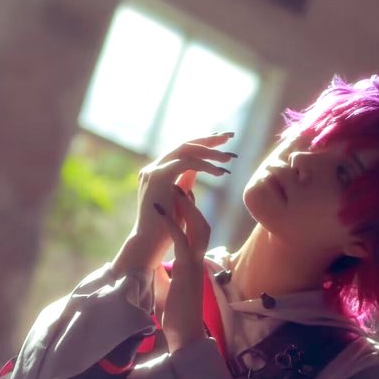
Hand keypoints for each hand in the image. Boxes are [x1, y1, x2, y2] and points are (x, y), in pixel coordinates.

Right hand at [112, 132, 234, 275]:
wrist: (150, 242)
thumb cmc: (165, 227)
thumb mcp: (179, 200)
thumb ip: (184, 183)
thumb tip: (195, 171)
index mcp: (157, 172)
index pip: (181, 151)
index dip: (201, 144)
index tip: (220, 142)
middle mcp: (153, 168)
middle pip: (184, 145)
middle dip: (207, 140)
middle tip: (228, 135)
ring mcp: (153, 171)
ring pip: (185, 150)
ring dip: (209, 152)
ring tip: (228, 157)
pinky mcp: (158, 177)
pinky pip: (186, 163)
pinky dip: (204, 165)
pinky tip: (220, 172)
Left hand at [156, 187, 210, 351]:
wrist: (184, 336)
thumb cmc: (177, 316)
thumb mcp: (167, 288)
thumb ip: (164, 274)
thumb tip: (155, 267)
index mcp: (193, 263)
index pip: (195, 231)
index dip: (190, 212)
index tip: (181, 194)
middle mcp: (198, 260)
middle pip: (202, 223)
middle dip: (193, 203)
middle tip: (182, 183)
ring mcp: (195, 264)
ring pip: (199, 227)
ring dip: (188, 207)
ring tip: (177, 188)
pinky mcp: (187, 270)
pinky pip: (182, 241)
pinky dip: (172, 223)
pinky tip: (162, 210)